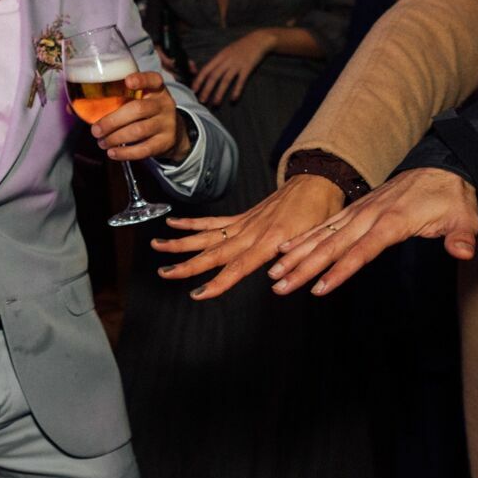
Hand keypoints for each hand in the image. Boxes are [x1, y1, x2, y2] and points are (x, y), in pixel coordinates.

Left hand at [92, 70, 190, 164]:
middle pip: (138, 109)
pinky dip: (125, 152)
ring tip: (101, 142)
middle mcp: (164, 104)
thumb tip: (74, 108)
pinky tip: (112, 153)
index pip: (153, 79)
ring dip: (115, 138)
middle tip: (95, 130)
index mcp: (156, 89)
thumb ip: (115, 100)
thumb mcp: (139, 101)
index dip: (141, 79)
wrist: (173, 133)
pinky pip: (144, 149)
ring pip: (139, 130)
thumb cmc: (145, 113)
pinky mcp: (166, 142)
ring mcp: (167, 124)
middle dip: (112, 121)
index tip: (127, 82)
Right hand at [153, 174, 342, 298]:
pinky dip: (191, 223)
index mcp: (269, 241)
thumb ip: (295, 259)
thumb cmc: (320, 213)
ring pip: (206, 236)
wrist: (317, 183)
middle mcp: (251, 232)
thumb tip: (277, 279)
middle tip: (164, 273)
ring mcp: (244, 224)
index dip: (217, 282)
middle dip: (187, 265)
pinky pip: (212, 222)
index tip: (198, 294)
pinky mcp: (243, 218)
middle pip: (213, 252)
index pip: (238, 267)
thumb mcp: (315, 240)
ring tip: (156, 245)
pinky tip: (172, 224)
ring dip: (180, 242)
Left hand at [190, 29, 274, 104]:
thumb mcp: (227, 51)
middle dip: (206, 89)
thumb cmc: (241, 47)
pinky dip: (237, 90)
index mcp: (220, 56)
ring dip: (220, 92)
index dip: (199, 80)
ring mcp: (237, 64)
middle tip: (202, 100)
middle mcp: (227, 60)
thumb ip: (218, 61)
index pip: (206, 69)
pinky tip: (233, 99)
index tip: (193, 90)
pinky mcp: (248, 67)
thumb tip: (207, 73)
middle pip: (214, 76)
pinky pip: (241, 80)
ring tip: (216, 103)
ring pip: (226, 80)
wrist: (258, 39)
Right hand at [265, 167, 477, 296]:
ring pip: (322, 236)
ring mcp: (359, 212)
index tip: (319, 288)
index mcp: (392, 221)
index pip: (361, 251)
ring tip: (275, 273)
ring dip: (296, 256)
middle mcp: (369, 216)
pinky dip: (304, 239)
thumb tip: (464, 251)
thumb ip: (462, 236)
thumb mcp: (465, 217)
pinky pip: (325, 226)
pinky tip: (286, 250)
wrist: (442, 169)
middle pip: (331, 246)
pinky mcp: (356, 211)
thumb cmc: (452, 197)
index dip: (340, 271)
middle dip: (303, 267)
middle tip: (280, 286)